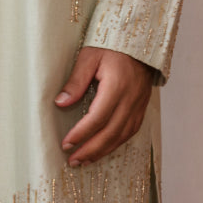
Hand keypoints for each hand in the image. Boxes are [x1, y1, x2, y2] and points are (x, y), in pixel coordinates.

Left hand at [54, 46, 154, 166]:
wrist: (139, 42)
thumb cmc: (112, 46)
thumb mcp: (89, 56)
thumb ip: (75, 81)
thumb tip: (61, 103)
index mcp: (117, 86)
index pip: (97, 118)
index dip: (81, 134)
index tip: (66, 144)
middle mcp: (130, 99)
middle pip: (110, 133)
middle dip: (91, 150)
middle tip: (73, 161)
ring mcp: (138, 105)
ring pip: (122, 136)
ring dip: (103, 151)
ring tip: (85, 160)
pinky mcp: (141, 107)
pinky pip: (130, 131)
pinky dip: (116, 143)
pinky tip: (104, 149)